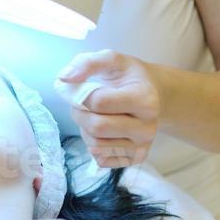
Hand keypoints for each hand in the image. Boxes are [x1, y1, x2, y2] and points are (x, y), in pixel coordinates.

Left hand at [54, 49, 160, 167]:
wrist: (155, 95)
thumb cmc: (130, 76)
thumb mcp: (113, 60)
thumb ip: (87, 63)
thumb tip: (64, 78)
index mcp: (145, 100)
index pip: (99, 102)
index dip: (79, 94)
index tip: (75, 87)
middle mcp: (147, 128)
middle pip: (97, 127)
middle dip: (80, 113)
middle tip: (81, 103)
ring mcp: (142, 147)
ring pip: (96, 145)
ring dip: (85, 129)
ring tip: (93, 114)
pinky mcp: (134, 160)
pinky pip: (101, 159)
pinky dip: (93, 144)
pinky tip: (102, 130)